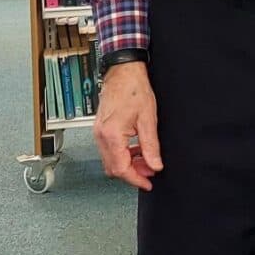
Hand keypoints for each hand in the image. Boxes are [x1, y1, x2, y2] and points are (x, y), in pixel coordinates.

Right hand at [93, 61, 161, 192]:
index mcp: (112, 135)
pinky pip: (109, 149)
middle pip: (113, 168)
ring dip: (128, 164)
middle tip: (150, 171)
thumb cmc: (134, 89)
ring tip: (146, 160)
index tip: (148, 183)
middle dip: (132, 173)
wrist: (123, 71)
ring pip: (110, 160)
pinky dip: (123, 154)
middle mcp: (101, 135)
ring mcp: (99, 132)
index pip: (121, 169)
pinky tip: (136, 149)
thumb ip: (151, 146)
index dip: (136, 179)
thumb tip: (155, 165)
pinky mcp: (101, 128)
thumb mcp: (148, 119)